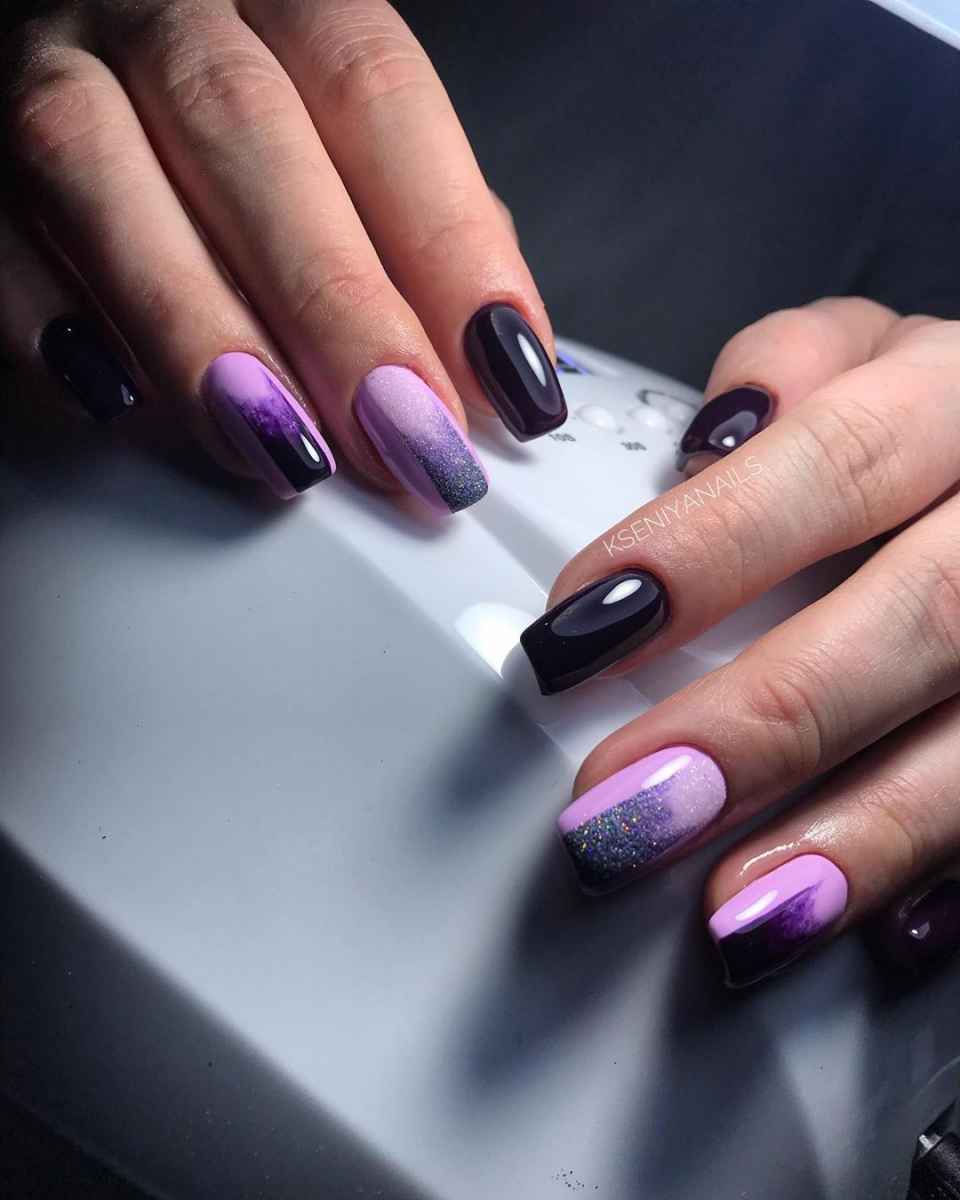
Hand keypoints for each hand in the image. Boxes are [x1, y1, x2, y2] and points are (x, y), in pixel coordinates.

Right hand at [0, 0, 564, 509]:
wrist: (99, 89)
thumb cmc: (241, 149)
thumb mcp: (346, 153)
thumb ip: (415, 238)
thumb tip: (492, 371)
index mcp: (281, 5)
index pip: (377, 92)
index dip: (449, 241)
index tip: (508, 376)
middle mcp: (158, 16)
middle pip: (246, 132)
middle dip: (336, 305)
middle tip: (405, 436)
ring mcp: (45, 74)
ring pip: (98, 172)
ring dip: (201, 330)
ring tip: (285, 451)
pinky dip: (55, 329)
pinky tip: (125, 408)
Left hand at [521, 298, 959, 985]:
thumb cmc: (945, 426)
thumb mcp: (885, 354)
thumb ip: (792, 366)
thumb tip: (707, 440)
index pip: (834, 463)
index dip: (701, 553)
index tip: (575, 638)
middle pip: (917, 619)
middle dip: (764, 724)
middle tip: (629, 806)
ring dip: (860, 835)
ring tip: (736, 915)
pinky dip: (952, 881)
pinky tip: (879, 935)